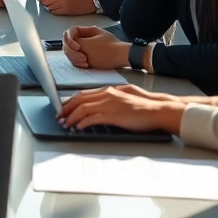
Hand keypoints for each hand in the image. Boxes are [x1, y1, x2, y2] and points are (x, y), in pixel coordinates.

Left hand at [37, 0, 96, 14]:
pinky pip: (53, 12)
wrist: (89, 0)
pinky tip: (55, 8)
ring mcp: (63, 3)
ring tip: (51, 4)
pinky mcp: (65, 11)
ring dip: (47, 6)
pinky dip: (52, 10)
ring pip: (48, 6)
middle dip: (43, 1)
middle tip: (44, 1)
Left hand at [57, 85, 185, 133]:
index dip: (72, 101)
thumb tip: (102, 102)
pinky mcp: (112, 115)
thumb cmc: (146, 105)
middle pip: (80, 100)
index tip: (64, 107)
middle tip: (59, 116)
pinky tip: (78, 128)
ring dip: (71, 117)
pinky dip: (82, 123)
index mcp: (110, 89)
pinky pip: (91, 119)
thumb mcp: (127, 95)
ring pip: (83, 109)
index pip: (84, 93)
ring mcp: (109, 104)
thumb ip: (113, 96)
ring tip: (65, 124)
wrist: (158, 109)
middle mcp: (107, 94)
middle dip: (67, 108)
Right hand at [63, 26, 129, 68]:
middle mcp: (86, 38)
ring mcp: (87, 48)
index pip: (70, 32)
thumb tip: (67, 41)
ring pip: (72, 52)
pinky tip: (86, 65)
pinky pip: (78, 59)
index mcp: (87, 31)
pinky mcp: (89, 57)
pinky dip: (79, 62)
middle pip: (69, 43)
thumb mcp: (88, 45)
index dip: (70, 40)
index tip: (78, 47)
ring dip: (76, 58)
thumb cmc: (107, 50)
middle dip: (72, 51)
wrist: (122, 58)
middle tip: (83, 58)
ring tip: (85, 62)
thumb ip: (74, 41)